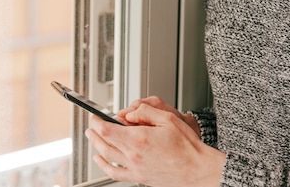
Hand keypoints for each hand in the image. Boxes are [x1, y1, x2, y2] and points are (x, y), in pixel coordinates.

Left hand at [86, 99, 225, 186]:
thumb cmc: (187, 147)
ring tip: (92, 137)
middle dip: (95, 131)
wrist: (197, 169)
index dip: (97, 121)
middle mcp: (134, 155)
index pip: (108, 129)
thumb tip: (129, 113)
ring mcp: (136, 168)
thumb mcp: (168, 119)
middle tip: (92, 124)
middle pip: (105, 142)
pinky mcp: (140, 177)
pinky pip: (115, 173)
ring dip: (96, 145)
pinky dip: (104, 166)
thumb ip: (145, 112)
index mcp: (139, 139)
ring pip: (107, 156)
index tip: (95, 116)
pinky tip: (100, 160)